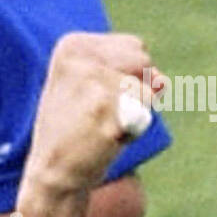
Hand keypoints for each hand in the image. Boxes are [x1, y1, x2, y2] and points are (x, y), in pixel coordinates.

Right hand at [20, 33, 163, 197]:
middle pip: (145, 61)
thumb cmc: (78, 129)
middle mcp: (80, 57)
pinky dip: (136, 127)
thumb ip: (133, 73)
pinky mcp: (106, 106)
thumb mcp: (97, 88)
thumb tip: (162, 79)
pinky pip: (146, 109)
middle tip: (104, 111)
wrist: (54, 171)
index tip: (98, 96)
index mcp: (72, 45)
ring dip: (135, 112)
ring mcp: (93, 80)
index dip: (130, 77)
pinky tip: (108, 135)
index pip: (135, 47)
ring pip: (148, 89)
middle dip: (137, 89)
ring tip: (104, 124)